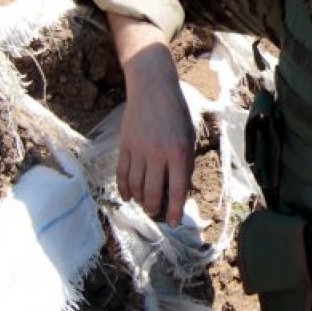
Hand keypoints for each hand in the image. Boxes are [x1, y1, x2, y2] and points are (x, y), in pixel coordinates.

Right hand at [109, 14, 195, 225]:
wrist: (152, 88)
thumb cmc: (176, 112)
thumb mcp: (188, 136)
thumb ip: (185, 163)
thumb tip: (180, 189)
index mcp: (178, 152)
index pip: (176, 190)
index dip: (174, 210)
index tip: (173, 222)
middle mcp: (157, 153)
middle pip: (152, 192)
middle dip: (154, 208)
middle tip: (156, 214)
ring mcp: (138, 150)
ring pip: (135, 186)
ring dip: (139, 200)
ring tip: (145, 205)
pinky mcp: (124, 145)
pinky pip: (122, 174)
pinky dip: (124, 188)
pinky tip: (129, 196)